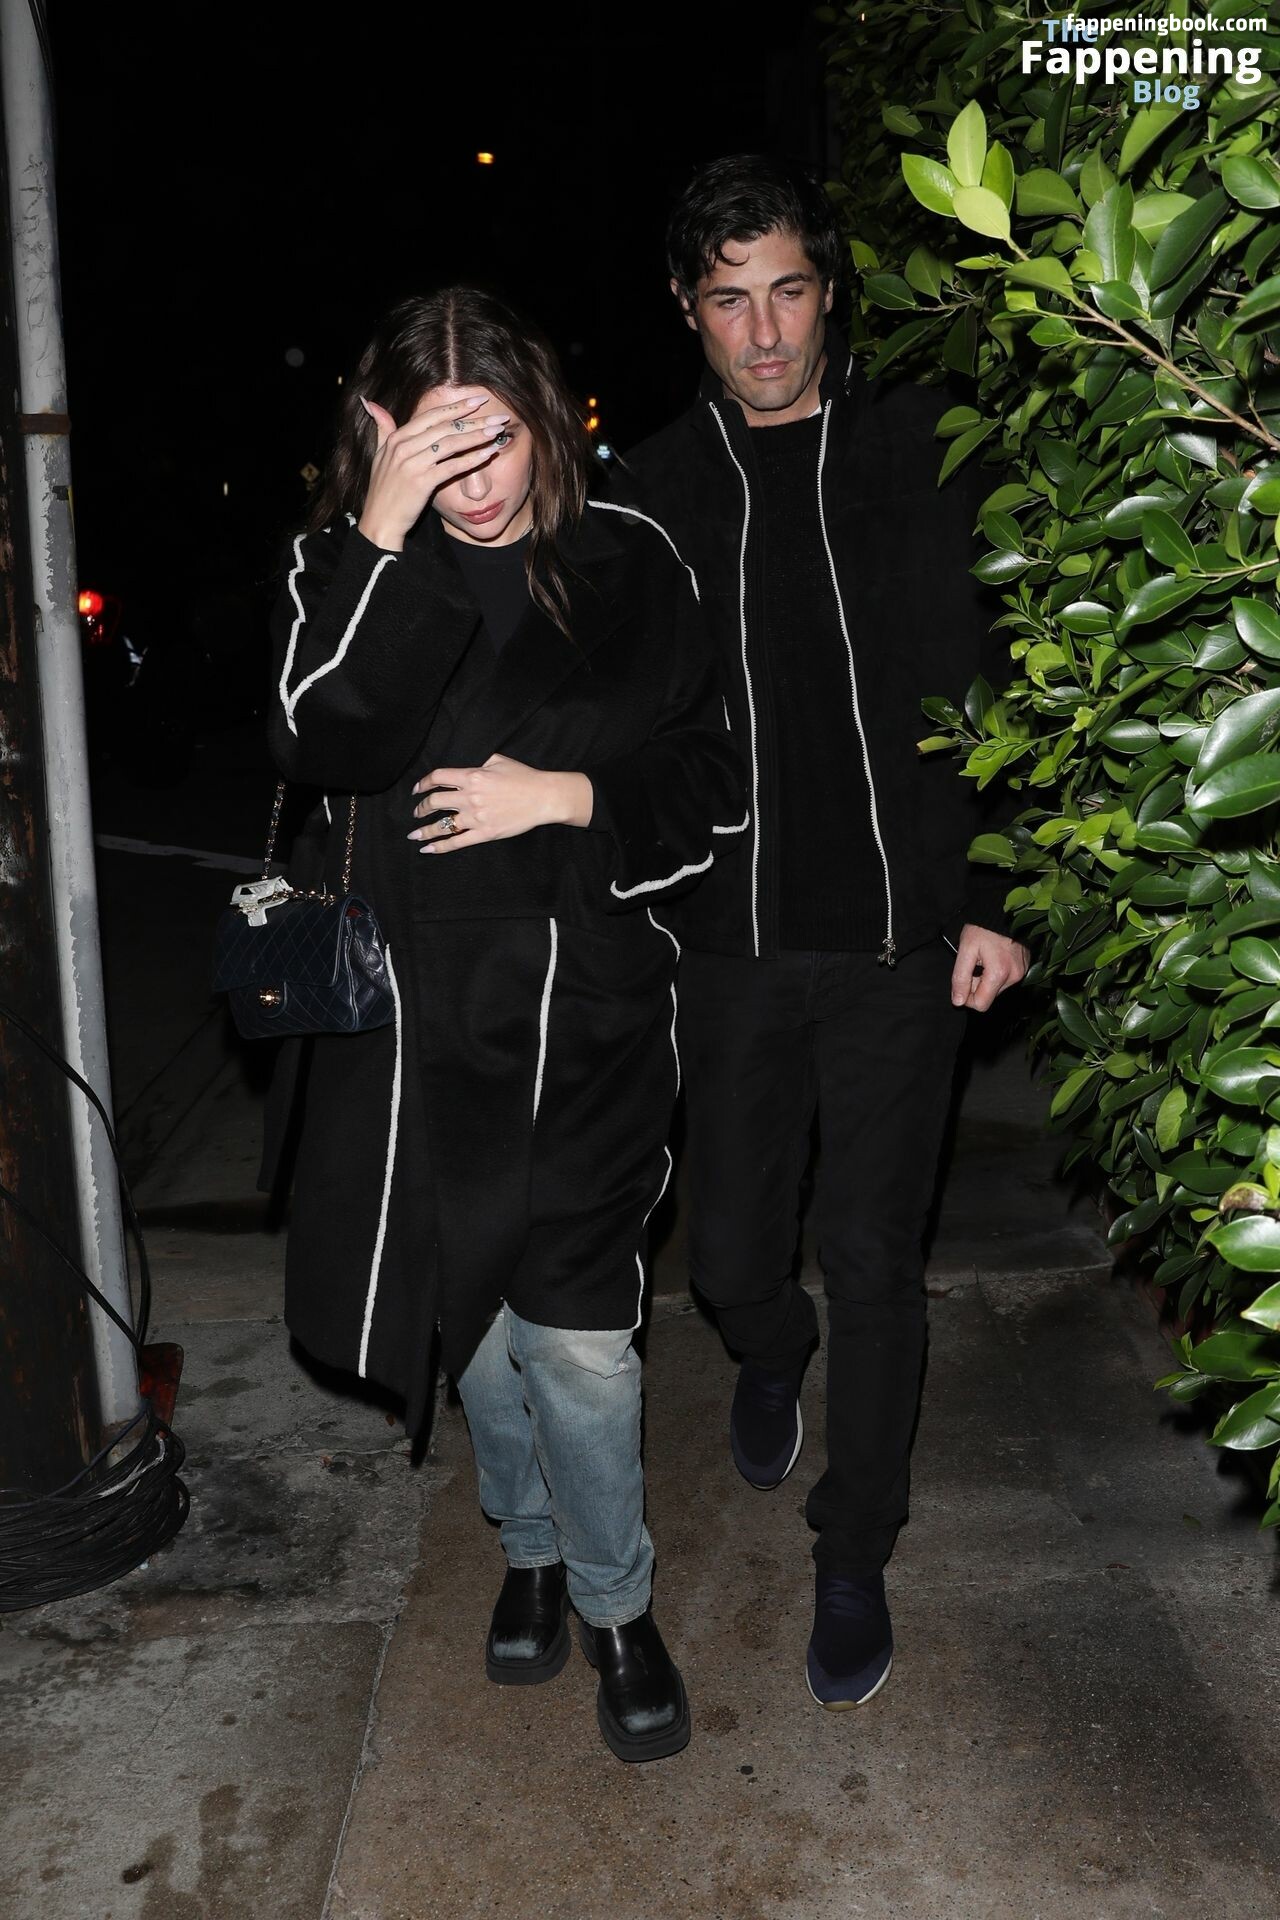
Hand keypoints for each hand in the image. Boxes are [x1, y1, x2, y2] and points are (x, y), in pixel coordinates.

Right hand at [357, 394, 512, 550]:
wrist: (379, 522)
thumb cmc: (383, 491)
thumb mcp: (380, 455)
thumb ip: (382, 428)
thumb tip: (370, 403)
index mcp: (397, 438)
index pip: (432, 416)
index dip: (457, 407)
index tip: (479, 400)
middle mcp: (403, 447)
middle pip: (445, 426)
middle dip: (474, 419)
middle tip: (498, 417)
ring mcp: (412, 464)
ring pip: (451, 443)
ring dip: (477, 436)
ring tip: (497, 432)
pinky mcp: (422, 482)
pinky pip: (451, 467)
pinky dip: (471, 459)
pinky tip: (488, 454)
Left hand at [409, 755, 593, 851]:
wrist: (543, 797)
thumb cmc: (524, 777)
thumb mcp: (497, 760)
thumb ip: (476, 764)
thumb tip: (461, 769)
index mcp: (472, 776)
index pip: (438, 778)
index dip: (423, 783)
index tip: (417, 789)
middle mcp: (470, 797)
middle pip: (435, 801)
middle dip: (421, 807)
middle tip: (417, 812)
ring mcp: (476, 817)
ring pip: (442, 825)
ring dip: (424, 830)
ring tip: (415, 834)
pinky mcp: (485, 833)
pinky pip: (457, 842)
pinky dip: (440, 846)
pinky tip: (428, 849)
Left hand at [950, 924, 1028, 1011]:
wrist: (1002, 910)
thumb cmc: (982, 929)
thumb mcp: (965, 951)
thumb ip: (960, 978)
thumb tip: (958, 1002)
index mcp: (999, 974)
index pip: (981, 1004)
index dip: (967, 998)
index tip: (963, 981)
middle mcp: (1014, 976)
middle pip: (990, 996)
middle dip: (977, 985)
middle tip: (973, 964)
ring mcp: (1022, 971)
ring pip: (997, 988)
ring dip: (987, 978)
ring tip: (984, 958)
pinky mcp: (1025, 966)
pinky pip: (1007, 979)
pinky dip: (997, 972)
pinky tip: (993, 957)